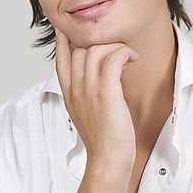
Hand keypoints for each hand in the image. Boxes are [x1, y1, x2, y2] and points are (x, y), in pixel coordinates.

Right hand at [55, 29, 138, 175]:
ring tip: (127, 58)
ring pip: (96, 50)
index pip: (60, 60)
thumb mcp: (87, 115)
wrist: (107, 159)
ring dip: (115, 48)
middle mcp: (76, 89)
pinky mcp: (106, 92)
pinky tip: (132, 60)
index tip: (68, 33)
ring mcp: (89, 90)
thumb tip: (96, 82)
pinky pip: (113, 58)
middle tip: (117, 55)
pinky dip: (124, 53)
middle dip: (99, 45)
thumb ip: (86, 96)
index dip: (64, 43)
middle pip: (79, 49)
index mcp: (69, 95)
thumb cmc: (103, 140)